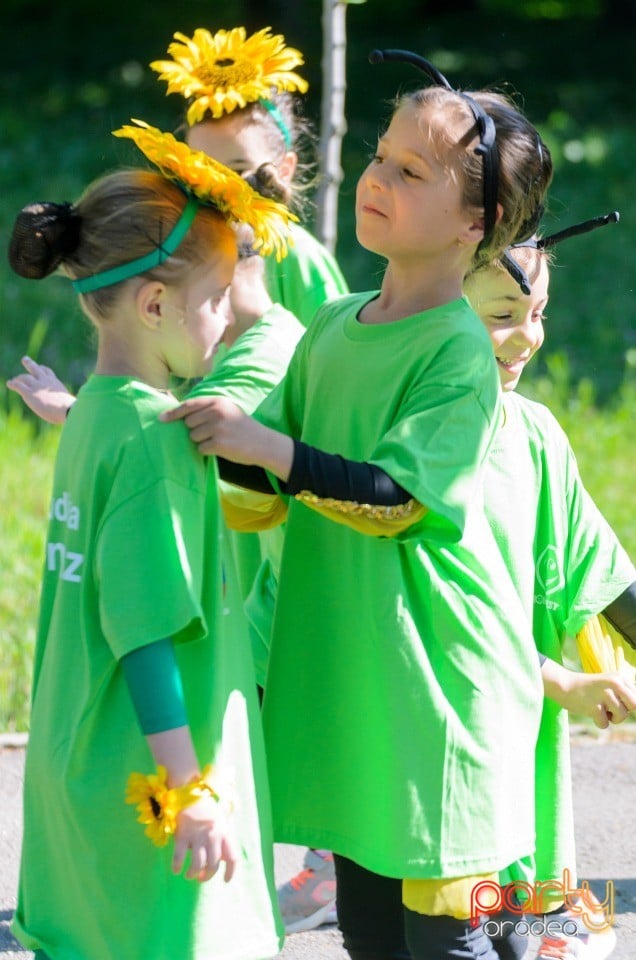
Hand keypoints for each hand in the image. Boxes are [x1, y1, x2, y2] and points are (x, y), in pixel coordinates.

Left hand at [6, 356, 74, 423]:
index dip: (43, 369)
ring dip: (18, 378)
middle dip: (29, 364)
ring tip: (13, 380)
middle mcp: (45, 381)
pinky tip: (9, 384)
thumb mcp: (68, 403)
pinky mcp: (29, 393)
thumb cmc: (70, 410)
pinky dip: (12, 384)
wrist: (66, 410)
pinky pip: (18, 386)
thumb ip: (65, 403)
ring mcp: (36, 386)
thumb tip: (73, 413)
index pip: (47, 372)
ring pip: (24, 377)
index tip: (41, 368)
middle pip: (35, 369)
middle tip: (25, 359)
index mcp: (55, 383)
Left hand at [160, 396, 293, 478]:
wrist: (263, 443)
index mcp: (218, 401)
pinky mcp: (219, 443)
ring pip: (193, 437)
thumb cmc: (242, 427)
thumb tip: (179, 415)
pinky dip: (207, 451)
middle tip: (212, 433)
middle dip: (196, 430)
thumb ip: (207, 409)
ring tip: (218, 440)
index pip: (189, 405)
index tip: (161, 419)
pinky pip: (200, 449)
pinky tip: (221, 449)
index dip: (173, 413)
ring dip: (202, 441)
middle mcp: (216, 412)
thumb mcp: (227, 410)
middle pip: (189, 423)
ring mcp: (218, 428)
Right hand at [173, 795, 236, 882]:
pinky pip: (179, 856)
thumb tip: (223, 861)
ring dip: (193, 874)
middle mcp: (213, 836)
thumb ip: (223, 840)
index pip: (233, 857)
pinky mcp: (182, 835)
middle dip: (207, 876)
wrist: (191, 795)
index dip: (230, 872)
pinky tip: (176, 870)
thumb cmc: (207, 812)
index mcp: (225, 833)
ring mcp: (197, 836)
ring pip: (197, 864)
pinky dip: (176, 866)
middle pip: (213, 865)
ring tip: (190, 875)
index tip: (225, 880)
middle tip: (201, 878)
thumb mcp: (221, 823)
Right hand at [542, 659, 635, 727]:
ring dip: (610, 718)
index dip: (629, 706)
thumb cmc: (589, 689)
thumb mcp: (609, 685)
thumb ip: (625, 694)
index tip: (617, 705)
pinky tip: (590, 711)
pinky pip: (605, 723)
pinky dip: (598, 722)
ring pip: (621, 717)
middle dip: (623, 712)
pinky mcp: (594, 706)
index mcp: (619, 678)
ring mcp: (604, 694)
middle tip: (610, 708)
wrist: (564, 685)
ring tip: (599, 708)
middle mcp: (614, 683)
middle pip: (634, 707)